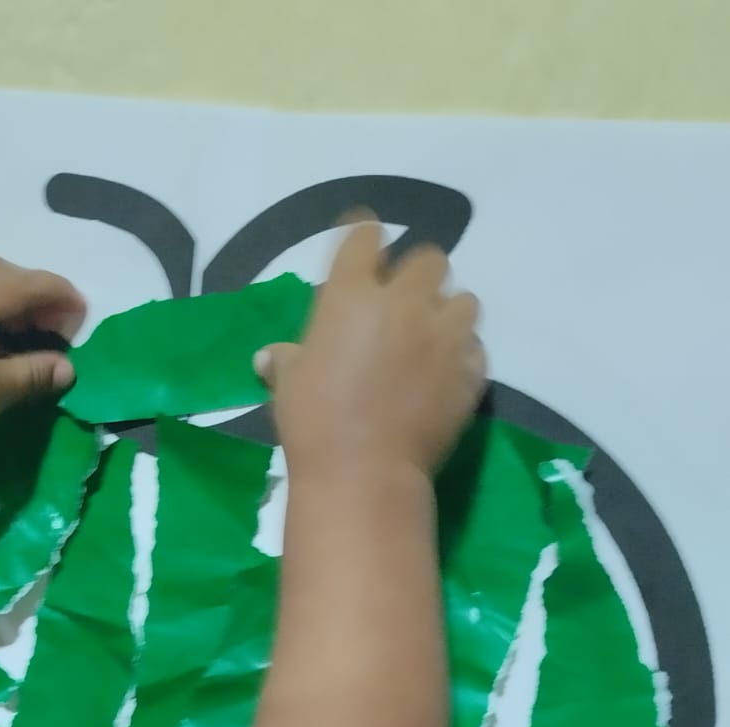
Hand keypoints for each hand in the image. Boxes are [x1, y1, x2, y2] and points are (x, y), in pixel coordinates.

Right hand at [255, 220, 485, 479]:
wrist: (363, 473)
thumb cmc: (314, 423)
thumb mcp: (288, 387)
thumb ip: (286, 361)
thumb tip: (268, 358)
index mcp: (351, 294)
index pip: (366, 236)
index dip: (365, 242)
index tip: (364, 256)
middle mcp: (404, 303)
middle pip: (428, 258)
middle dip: (417, 276)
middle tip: (403, 305)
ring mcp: (443, 336)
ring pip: (463, 299)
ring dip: (448, 313)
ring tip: (433, 339)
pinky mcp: (469, 371)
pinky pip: (475, 349)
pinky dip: (462, 357)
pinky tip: (445, 376)